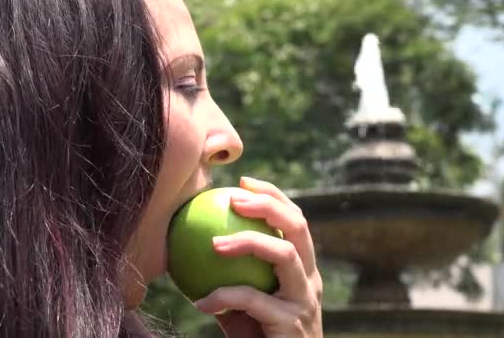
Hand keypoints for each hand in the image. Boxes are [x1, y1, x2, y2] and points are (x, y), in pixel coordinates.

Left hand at [194, 176, 322, 337]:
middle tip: (235, 197)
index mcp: (303, 270)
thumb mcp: (245, 304)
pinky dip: (224, 296)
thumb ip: (231, 276)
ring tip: (214, 243)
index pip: (296, 221)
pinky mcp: (293, 324)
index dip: (274, 195)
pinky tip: (200, 302)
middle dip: (269, 204)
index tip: (244, 181)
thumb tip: (193, 247)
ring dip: (248, 241)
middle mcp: (310, 281)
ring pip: (285, 254)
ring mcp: (305, 302)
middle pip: (299, 227)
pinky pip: (255, 300)